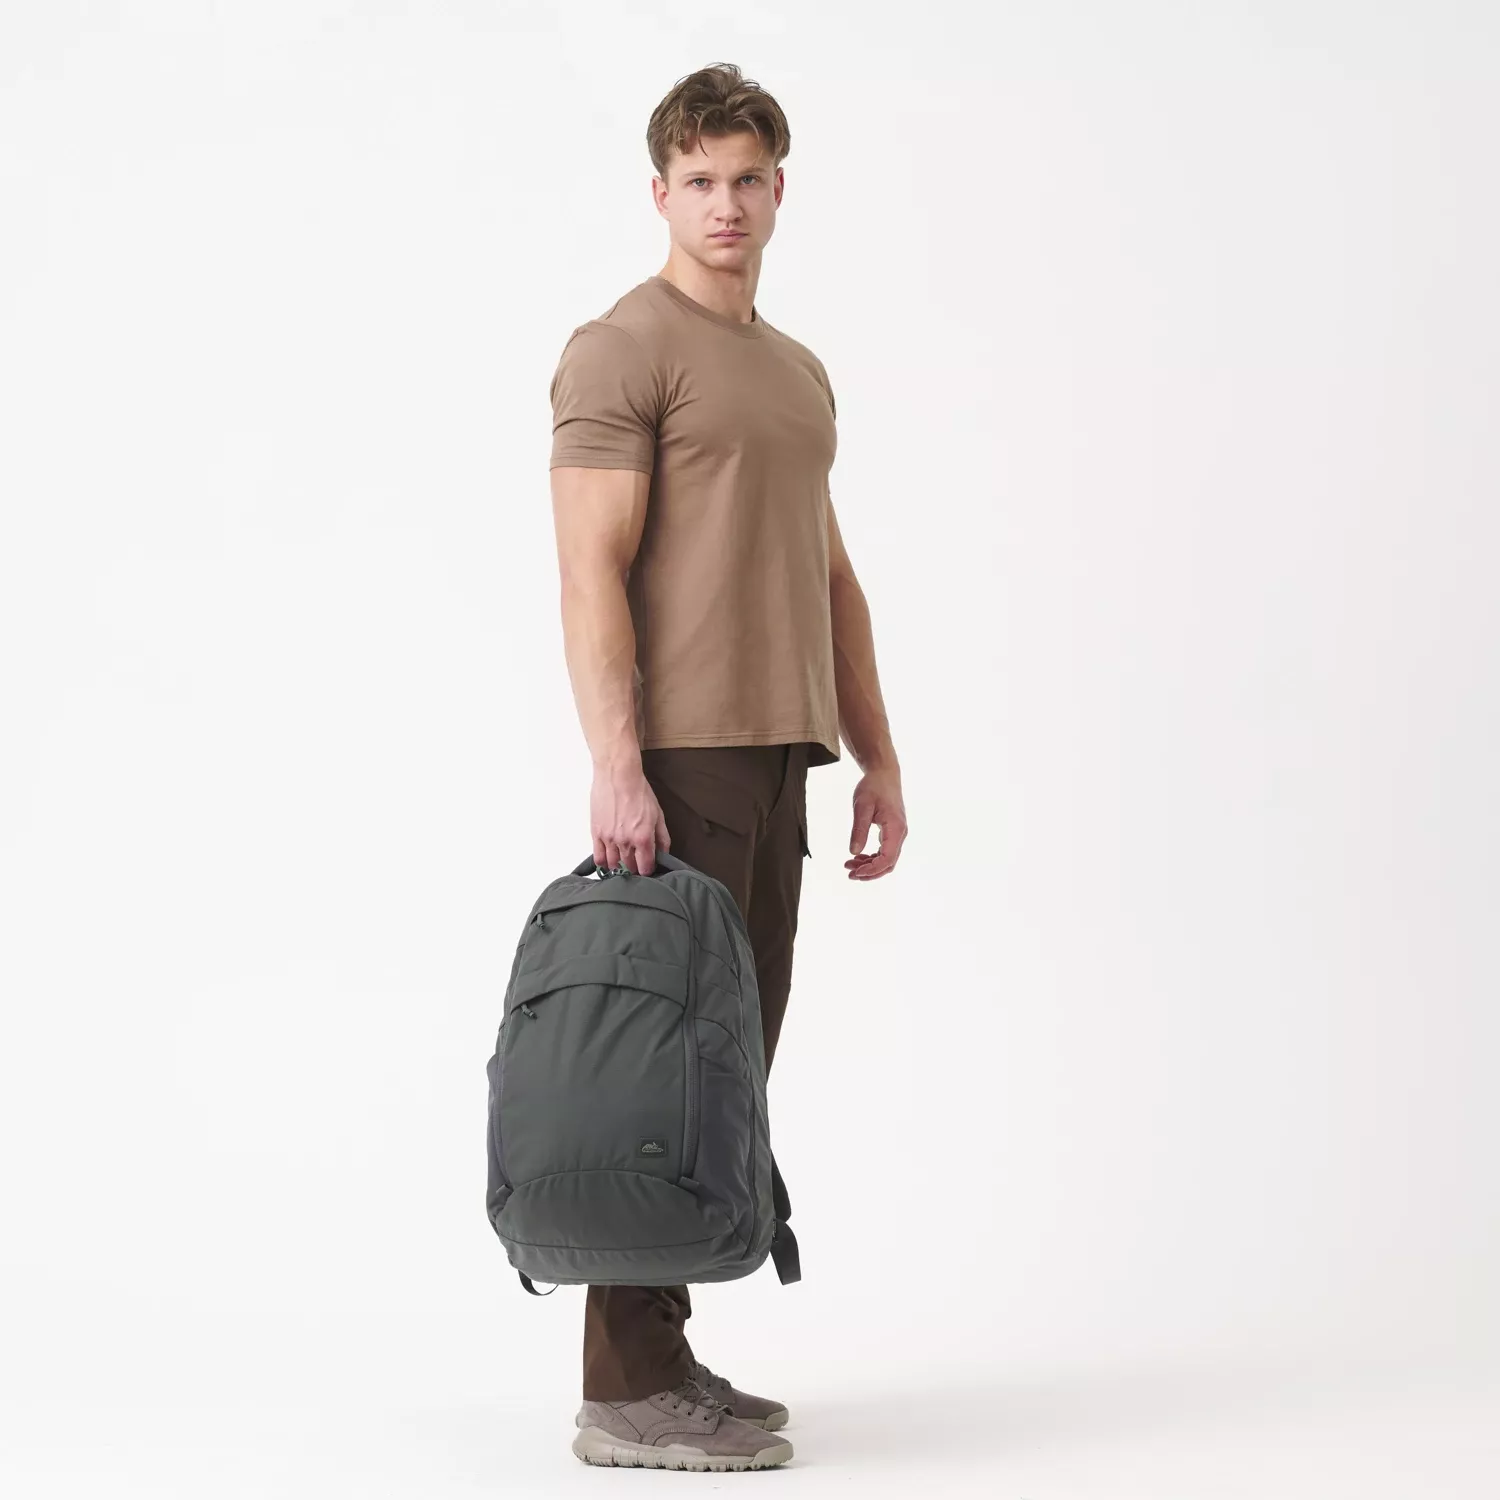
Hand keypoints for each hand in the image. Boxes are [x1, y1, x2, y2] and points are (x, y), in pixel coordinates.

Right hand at [591, 761, 670, 874]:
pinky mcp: (596, 833)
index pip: (645, 867)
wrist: (618, 776)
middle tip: (636, 864)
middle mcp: (625, 842)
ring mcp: (609, 839)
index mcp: (643, 838)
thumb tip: (664, 853)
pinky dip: (603, 862)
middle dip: (634, 869)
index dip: (647, 871)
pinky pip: (598, 856)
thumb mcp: (658, 814)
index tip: (647, 868)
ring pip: (613, 864)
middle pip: (629, 868)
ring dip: (619, 867)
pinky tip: (608, 861)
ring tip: (622, 863)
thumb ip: (662, 837)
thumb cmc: (639, 792)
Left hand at [845, 763, 905, 879]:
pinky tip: (858, 856)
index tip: (855, 872)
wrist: (884, 774)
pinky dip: (872, 857)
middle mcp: (900, 834)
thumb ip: (859, 830)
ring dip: (870, 866)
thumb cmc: (873, 787)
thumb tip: (853, 852)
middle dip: (870, 872)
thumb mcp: (862, 807)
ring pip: (887, 859)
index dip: (872, 869)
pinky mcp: (893, 832)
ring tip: (850, 865)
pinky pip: (885, 851)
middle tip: (849, 873)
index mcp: (895, 828)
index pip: (887, 859)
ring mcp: (898, 834)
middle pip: (889, 863)